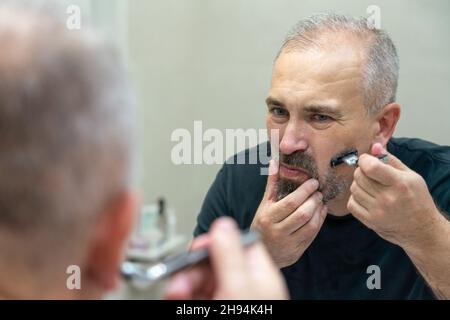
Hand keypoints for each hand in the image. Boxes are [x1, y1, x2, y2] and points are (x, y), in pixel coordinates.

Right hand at [164, 217, 287, 299]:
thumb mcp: (240, 287)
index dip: (215, 240)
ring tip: (176, 293)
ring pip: (199, 279)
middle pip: (212, 261)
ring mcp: (228, 295)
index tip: (198, 246)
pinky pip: (194, 293)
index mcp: (258, 272)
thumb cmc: (252, 318)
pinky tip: (176, 296)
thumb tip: (223, 223)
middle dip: (191, 268)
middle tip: (180, 279)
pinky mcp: (214, 302)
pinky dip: (182, 293)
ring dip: (183, 282)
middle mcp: (243, 283)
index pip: (237, 242)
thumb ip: (231, 254)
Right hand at [250, 160, 326, 267]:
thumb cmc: (262, 224)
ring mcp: (288, 243)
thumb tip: (275, 162)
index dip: (305, 191)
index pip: (291, 202)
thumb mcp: (264, 204)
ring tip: (321, 201)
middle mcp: (277, 231)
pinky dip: (319, 221)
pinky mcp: (297, 251)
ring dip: (319, 211)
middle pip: (303, 214)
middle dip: (314, 200)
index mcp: (268, 217)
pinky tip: (321, 212)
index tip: (313, 182)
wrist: (261, 252)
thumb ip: (272, 184)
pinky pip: (312, 235)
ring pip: (310, 225)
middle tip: (318, 192)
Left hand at [347, 143, 440, 248]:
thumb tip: (374, 146)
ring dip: (359, 184)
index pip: (371, 167)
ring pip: (354, 188)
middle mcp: (388, 198)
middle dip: (362, 171)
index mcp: (400, 184)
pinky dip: (356, 198)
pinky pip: (351, 203)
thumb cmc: (417, 199)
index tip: (367, 160)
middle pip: (359, 176)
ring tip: (371, 187)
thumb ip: (390, 160)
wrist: (421, 230)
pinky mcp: (370, 222)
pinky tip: (366, 198)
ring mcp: (377, 212)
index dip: (364, 160)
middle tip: (370, 174)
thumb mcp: (411, 176)